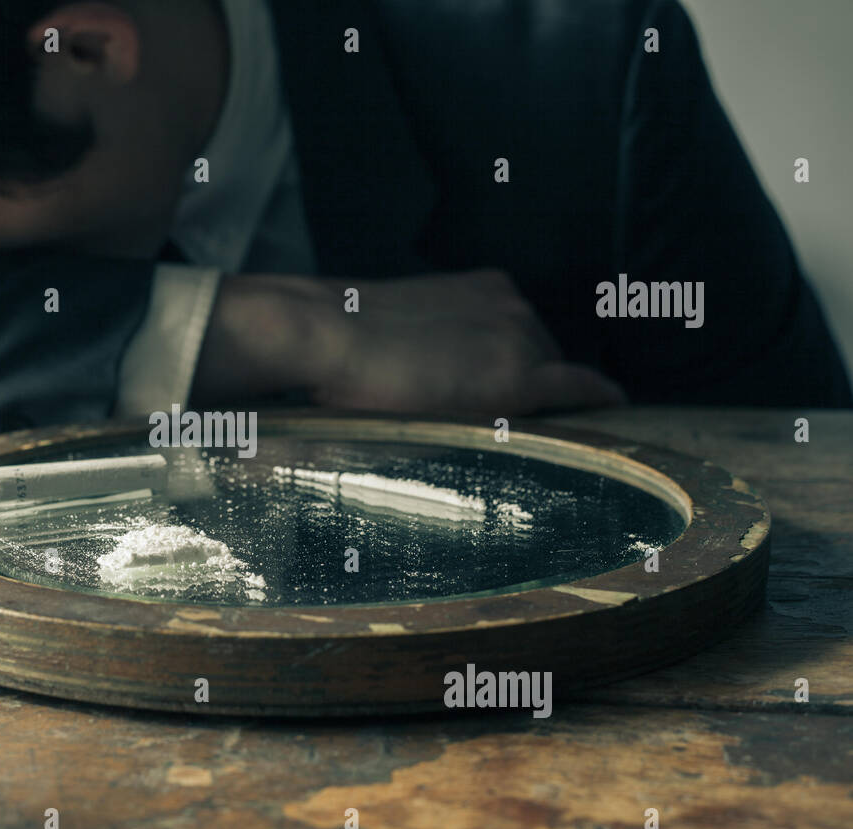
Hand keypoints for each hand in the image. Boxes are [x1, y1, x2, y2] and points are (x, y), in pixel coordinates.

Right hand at [194, 269, 625, 414]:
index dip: (520, 365)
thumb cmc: (343, 339)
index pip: (521, 335)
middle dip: (527, 384)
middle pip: (543, 356)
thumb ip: (430, 341)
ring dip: (539, 400)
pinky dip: (595, 397)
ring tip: (508, 426)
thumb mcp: (398, 328)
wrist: (327, 334)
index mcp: (484, 288)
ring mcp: (519, 336)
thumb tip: (424, 369)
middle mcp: (512, 304)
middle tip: (494, 417)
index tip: (518, 386)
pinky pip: (574, 388)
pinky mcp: (518, 374)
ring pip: (550, 377)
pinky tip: (615, 408)